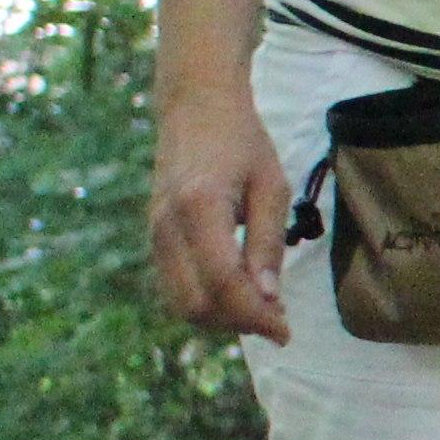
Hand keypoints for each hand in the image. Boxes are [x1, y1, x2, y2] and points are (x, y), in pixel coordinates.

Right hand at [146, 82, 291, 344]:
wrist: (195, 107)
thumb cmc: (242, 142)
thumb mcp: (272, 186)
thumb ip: (268, 243)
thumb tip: (268, 297)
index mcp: (199, 206)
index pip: (222, 281)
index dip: (254, 315)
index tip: (286, 332)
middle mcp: (167, 224)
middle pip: (195, 304)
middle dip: (238, 323)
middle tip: (278, 320)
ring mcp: (154, 232)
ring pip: (180, 302)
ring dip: (222, 317)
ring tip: (263, 309)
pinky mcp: (154, 236)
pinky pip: (175, 287)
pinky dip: (206, 302)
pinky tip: (240, 294)